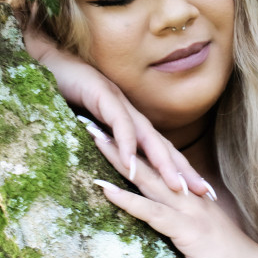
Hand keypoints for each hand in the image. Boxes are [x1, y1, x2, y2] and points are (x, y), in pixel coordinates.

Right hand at [24, 30, 205, 194]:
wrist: (51, 64)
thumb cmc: (69, 98)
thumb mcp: (91, 129)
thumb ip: (105, 147)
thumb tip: (116, 173)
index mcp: (133, 124)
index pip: (163, 151)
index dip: (183, 172)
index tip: (202, 194)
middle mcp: (133, 115)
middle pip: (165, 147)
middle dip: (187, 172)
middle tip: (207, 194)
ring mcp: (120, 105)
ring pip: (148, 138)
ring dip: (164, 164)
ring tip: (177, 188)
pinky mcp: (103, 97)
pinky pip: (118, 125)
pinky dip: (126, 145)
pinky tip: (131, 165)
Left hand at [87, 129, 257, 257]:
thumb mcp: (198, 232)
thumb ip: (180, 219)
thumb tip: (159, 215)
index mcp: (187, 193)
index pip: (154, 163)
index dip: (130, 145)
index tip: (107, 128)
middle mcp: (186, 194)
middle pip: (147, 161)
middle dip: (119, 140)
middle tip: (91, 119)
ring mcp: (188, 209)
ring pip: (147, 177)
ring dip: (119, 158)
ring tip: (95, 139)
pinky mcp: (187, 229)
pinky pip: (153, 211)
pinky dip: (128, 199)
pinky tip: (106, 189)